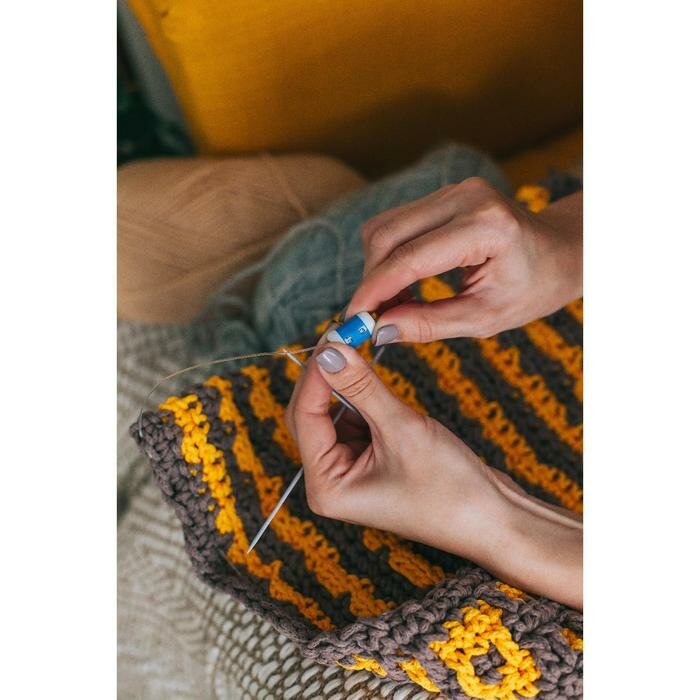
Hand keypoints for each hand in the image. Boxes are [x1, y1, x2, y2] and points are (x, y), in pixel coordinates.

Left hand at [286, 342, 582, 608]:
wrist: (493, 519)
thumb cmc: (450, 488)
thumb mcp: (402, 430)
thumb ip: (361, 387)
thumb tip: (330, 351)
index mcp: (326, 487)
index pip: (304, 417)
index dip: (316, 374)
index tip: (333, 336)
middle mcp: (331, 481)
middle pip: (312, 415)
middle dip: (330, 377)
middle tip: (346, 336)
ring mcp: (351, 472)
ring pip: (336, 414)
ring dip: (351, 386)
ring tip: (367, 356)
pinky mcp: (371, 462)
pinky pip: (358, 420)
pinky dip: (367, 399)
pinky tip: (385, 389)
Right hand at [346, 177, 581, 342]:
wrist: (561, 252)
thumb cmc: (533, 288)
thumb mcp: (485, 318)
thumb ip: (429, 324)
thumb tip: (380, 330)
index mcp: (485, 227)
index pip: (409, 258)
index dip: (374, 291)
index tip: (352, 320)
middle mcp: (465, 197)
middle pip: (386, 236)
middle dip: (370, 281)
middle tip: (369, 320)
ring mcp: (453, 190)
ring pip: (384, 227)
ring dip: (376, 268)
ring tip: (392, 305)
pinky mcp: (444, 194)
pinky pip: (397, 223)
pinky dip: (389, 257)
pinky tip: (402, 286)